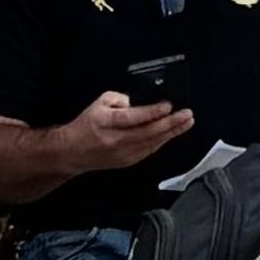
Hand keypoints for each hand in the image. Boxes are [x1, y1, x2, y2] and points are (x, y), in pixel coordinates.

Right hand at [69, 90, 193, 169]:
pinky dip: (163, 140)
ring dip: (172, 132)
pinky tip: (173, 133)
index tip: (167, 106)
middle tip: (187, 114)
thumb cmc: (87, 125)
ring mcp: (123, 153)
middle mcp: (116, 139)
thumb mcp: (98, 104)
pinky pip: (150, 150)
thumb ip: (119, 99)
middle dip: (171, 123)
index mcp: (105, 122)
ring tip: (187, 122)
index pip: (132, 118)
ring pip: (153, 142)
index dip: (151, 112)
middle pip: (148, 132)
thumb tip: (137, 102)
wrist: (72, 152)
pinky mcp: (129, 161)